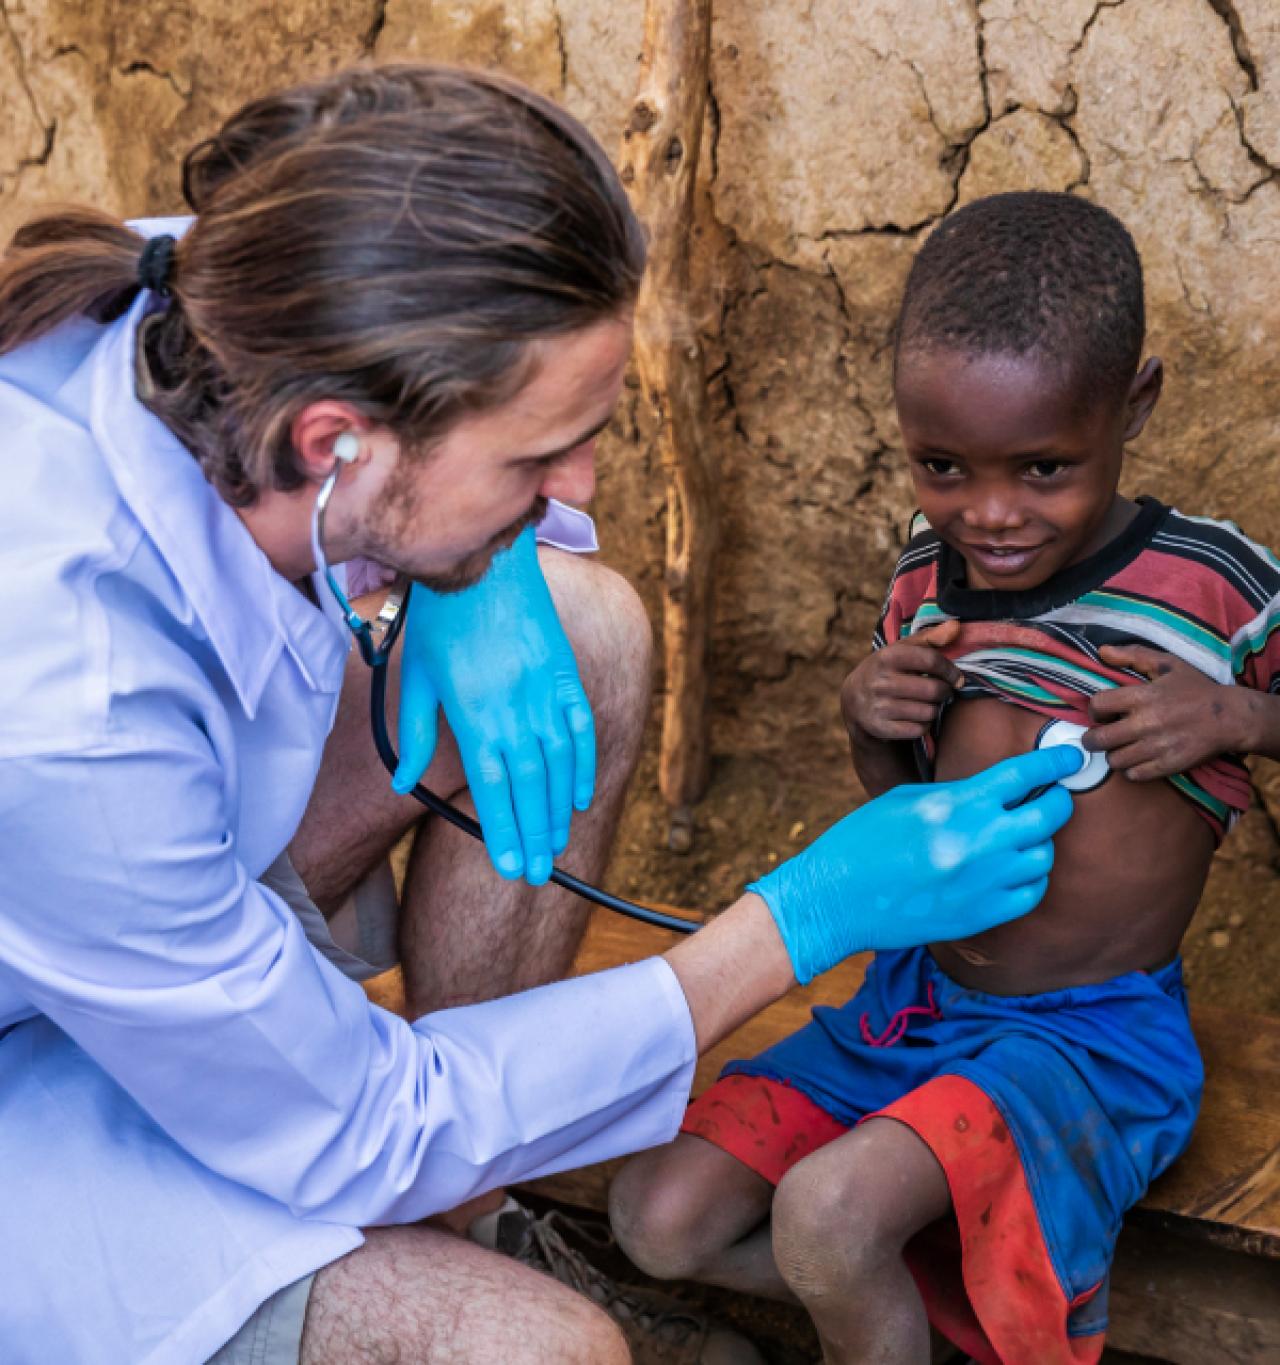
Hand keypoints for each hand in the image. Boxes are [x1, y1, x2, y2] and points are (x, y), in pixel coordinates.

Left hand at [393, 528, 594, 883]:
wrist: (481, 555)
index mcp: (471, 711)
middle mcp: (512, 705)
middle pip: (528, 785)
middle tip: (538, 875)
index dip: (502, 831)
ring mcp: (544, 689)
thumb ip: (416, 734)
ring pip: (557, 762)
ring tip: (558, 847)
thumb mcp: (417, 676)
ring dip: (558, 810)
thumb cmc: (440, 617)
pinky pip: (580, 726)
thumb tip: (406, 785)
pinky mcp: (565, 670)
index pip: (490, 786)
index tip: (509, 868)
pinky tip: (582, 796)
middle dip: (534, 835)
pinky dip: (584, 764)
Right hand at [749, 746, 1082, 982]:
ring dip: (1038, 842)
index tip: (1072, 755)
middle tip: (1053, 797)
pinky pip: (1031, 893)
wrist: (836, 897)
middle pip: (1049, 815)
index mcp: (955, 804)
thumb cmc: (863, 841)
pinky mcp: (980, 916)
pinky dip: (1030, 879)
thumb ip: (957, 794)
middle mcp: (977, 841)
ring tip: (1019, 838)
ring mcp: (982, 882)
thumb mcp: (906, 800)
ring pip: (1043, 856)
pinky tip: (1013, 871)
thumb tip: (997, 791)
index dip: (1055, 760)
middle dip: (1057, 801)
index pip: (1024, 773)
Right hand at [841, 620, 964, 741]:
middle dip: (944, 692)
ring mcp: (878, 706)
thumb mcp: (902, 650)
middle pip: (934, 690)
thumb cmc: (888, 670)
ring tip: (927, 704)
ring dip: (934, 709)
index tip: (957, 678)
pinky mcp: (880, 727)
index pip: (931, 660)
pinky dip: (923, 725)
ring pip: (928, 712)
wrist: (854, 699)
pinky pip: (918, 729)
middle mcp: (881, 681)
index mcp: (887, 657)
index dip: (951, 671)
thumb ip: (930, 637)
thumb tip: (956, 626)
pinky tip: (916, 717)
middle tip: (941, 692)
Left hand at [1085, 644, 1243, 780]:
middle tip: (1099, 736)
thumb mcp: (1167, 664)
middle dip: (1092, 739)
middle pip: (1098, 740)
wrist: (1231, 717)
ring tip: (1121, 747)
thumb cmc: (1196, 689)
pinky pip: (1134, 775)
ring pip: (1114, 760)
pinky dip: (1131, 770)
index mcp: (1142, 697)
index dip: (1094, 710)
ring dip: (1113, 754)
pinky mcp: (1168, 765)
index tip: (1101, 713)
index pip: (1097, 706)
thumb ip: (1133, 655)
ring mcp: (1157, 747)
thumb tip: (1102, 651)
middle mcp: (1146, 723)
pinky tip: (1138, 759)